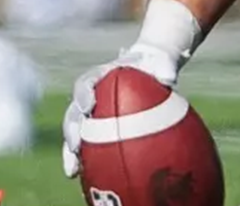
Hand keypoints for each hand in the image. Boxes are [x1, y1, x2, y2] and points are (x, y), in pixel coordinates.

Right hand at [61, 42, 182, 178]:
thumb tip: (169, 78)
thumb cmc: (154, 65)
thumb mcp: (160, 62)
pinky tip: (90, 177)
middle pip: (74, 113)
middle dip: (72, 130)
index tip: (88, 105)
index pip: (86, 83)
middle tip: (75, 145)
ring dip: (71, 152)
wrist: (151, 71)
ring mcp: (92, 113)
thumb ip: (164, 66)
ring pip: (76, 133)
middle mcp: (90, 95)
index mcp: (100, 76)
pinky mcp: (97, 128)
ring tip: (72, 170)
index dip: (83, 95)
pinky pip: (90, 145)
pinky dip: (88, 160)